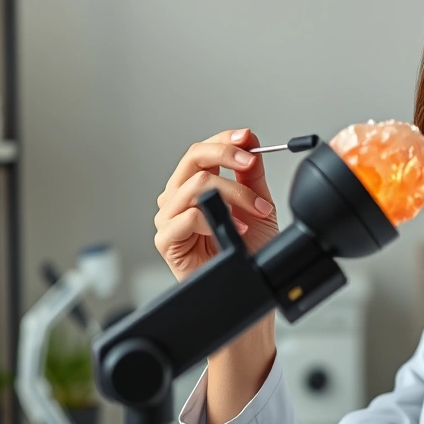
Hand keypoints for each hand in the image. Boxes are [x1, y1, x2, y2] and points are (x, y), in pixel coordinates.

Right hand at [155, 128, 278, 281]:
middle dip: (226, 155)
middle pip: (194, 158)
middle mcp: (178, 197)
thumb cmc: (246, 251)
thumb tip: (250, 141)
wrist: (246, 285)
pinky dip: (217, 219)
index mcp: (194, 185)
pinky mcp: (166, 240)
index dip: (223, 140)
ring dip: (234, 194)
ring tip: (256, 211)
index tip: (246, 137)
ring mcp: (169, 217)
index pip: (202, 151)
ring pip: (197, 185)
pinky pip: (188, 217)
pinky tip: (237, 229)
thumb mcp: (256, 204)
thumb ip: (250, 173)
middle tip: (250, 163)